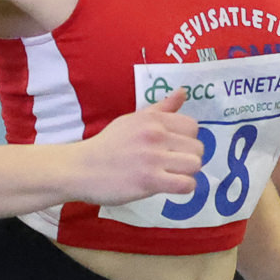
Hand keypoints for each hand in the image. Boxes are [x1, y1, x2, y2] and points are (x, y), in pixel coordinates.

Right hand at [72, 89, 201, 205]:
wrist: (82, 168)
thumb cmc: (109, 144)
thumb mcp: (132, 120)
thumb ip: (161, 108)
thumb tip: (183, 92)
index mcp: (152, 119)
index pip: (192, 126)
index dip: (187, 139)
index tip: (174, 148)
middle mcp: (155, 135)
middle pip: (197, 148)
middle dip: (188, 158)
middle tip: (172, 165)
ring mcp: (153, 158)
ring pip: (195, 165)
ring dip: (186, 173)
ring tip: (171, 176)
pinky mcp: (149, 181)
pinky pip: (186, 184)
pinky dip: (183, 187)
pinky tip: (169, 186)